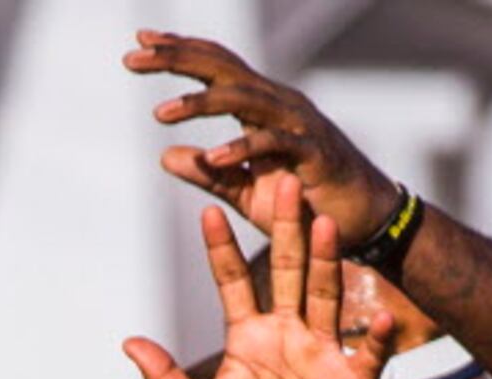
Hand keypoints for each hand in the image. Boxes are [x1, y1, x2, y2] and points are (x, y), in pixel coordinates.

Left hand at [124, 171, 393, 378]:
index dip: (221, 250)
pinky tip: (384, 317)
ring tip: (325, 222)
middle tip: (284, 185)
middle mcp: (288, 335)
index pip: (234, 283)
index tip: (208, 214)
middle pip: (288, 271)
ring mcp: (323, 353)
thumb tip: (129, 342)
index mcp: (249, 339)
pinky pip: (369, 353)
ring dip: (327, 261)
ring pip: (327, 295)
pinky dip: (377, 336)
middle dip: (286, 229)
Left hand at [127, 29, 398, 242]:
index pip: (215, 66)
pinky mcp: (313, 154)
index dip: (179, 51)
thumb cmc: (305, 205)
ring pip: (244, 99)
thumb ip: (208, 172)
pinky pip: (273, 145)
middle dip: (176, 60)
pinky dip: (242, 149)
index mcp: (261, 106)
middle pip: (222, 69)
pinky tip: (211, 157)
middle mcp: (278, 104)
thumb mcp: (246, 191)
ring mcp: (298, 124)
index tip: (139, 40)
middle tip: (132, 58)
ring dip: (200, 103)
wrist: (359, 224)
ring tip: (160, 112)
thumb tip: (164, 155)